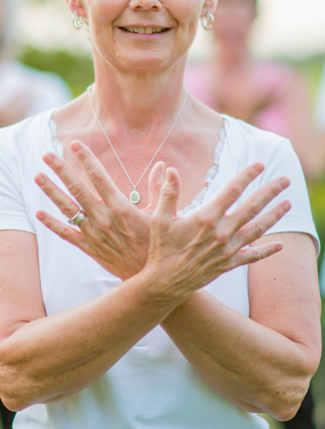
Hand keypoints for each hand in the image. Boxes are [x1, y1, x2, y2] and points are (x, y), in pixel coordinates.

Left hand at [33, 145, 159, 278]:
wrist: (152, 278)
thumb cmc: (159, 245)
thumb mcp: (162, 216)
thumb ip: (160, 189)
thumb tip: (163, 165)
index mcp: (121, 207)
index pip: (99, 177)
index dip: (86, 159)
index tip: (75, 144)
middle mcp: (103, 218)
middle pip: (77, 189)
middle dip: (61, 170)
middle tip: (46, 155)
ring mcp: (93, 233)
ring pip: (67, 208)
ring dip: (51, 191)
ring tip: (37, 176)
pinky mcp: (88, 247)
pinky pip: (66, 233)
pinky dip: (52, 223)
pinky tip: (39, 213)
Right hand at [142, 163, 288, 302]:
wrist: (166, 281)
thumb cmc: (161, 248)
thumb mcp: (159, 218)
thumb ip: (167, 193)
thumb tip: (170, 170)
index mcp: (206, 217)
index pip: (232, 190)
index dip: (247, 175)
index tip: (259, 165)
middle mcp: (222, 231)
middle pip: (252, 206)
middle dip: (270, 191)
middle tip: (285, 180)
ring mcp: (228, 248)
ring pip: (258, 228)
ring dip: (275, 215)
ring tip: (288, 203)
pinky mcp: (229, 263)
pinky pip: (253, 255)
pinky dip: (267, 250)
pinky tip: (279, 245)